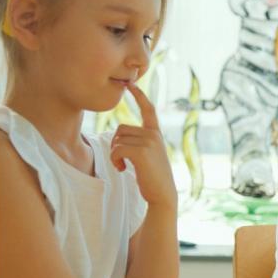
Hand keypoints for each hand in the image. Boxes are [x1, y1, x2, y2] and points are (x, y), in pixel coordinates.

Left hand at [110, 84, 176, 209]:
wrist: (162, 194)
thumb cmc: (152, 178)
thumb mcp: (149, 155)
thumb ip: (140, 142)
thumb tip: (121, 135)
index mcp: (156, 134)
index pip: (148, 109)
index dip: (139, 95)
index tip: (130, 83)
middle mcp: (154, 134)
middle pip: (121, 129)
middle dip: (116, 144)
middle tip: (122, 161)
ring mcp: (149, 142)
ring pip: (117, 139)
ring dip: (115, 154)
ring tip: (124, 166)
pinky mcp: (142, 151)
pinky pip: (117, 149)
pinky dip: (115, 160)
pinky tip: (123, 169)